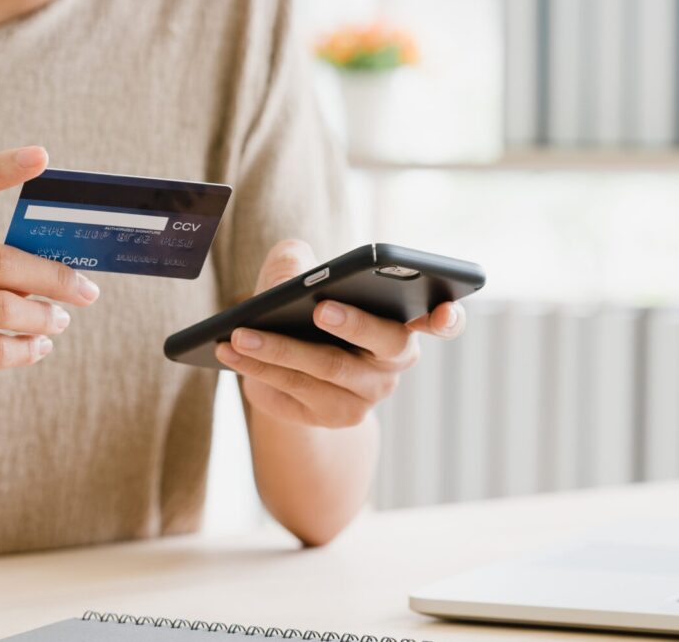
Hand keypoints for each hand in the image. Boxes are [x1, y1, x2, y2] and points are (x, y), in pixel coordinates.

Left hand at [215, 240, 464, 427]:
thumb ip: (296, 262)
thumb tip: (291, 274)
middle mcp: (393, 363)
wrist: (288, 370)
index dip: (449, 317)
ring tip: (241, 333)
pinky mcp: (330, 416)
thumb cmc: (303, 308)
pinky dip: (258, 367)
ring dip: (279, 348)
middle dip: (355, 323)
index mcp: (404, 322)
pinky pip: (293, 390)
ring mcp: (365, 395)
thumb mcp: (297, 276)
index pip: (444, 322)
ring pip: (326, 369)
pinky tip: (229, 350)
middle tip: (321, 308)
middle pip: (385, 343)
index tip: (442, 309)